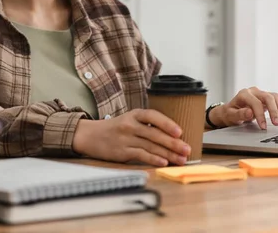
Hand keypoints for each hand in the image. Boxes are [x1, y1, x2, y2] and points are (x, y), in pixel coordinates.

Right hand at [72, 109, 190, 166]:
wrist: (90, 135)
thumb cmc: (115, 128)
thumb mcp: (130, 119)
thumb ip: (147, 125)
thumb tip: (171, 136)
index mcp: (134, 114)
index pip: (153, 116)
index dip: (167, 123)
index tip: (179, 132)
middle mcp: (130, 125)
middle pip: (155, 134)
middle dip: (173, 143)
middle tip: (187, 149)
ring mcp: (125, 138)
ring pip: (151, 146)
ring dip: (168, 154)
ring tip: (181, 159)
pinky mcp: (122, 152)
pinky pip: (141, 155)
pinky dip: (153, 159)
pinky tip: (164, 162)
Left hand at [209, 87, 277, 129]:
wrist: (229, 111)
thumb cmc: (230, 114)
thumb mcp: (230, 116)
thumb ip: (239, 114)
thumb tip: (250, 112)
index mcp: (244, 94)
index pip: (255, 103)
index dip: (260, 115)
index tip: (263, 126)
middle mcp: (253, 91)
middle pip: (267, 97)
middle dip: (273, 111)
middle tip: (276, 123)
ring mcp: (260, 93)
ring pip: (274, 96)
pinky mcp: (265, 98)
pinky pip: (277, 99)